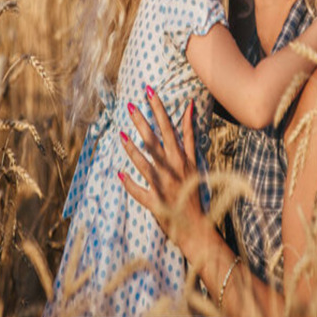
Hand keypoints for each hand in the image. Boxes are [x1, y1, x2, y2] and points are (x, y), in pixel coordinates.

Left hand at [118, 91, 206, 252]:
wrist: (197, 224)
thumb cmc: (193, 189)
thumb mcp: (194, 159)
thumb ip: (189, 134)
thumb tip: (189, 107)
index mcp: (181, 157)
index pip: (168, 127)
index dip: (158, 109)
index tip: (149, 91)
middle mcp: (172, 169)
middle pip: (155, 141)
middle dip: (143, 122)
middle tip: (129, 106)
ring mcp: (163, 185)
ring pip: (145, 164)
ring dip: (132, 150)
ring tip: (121, 135)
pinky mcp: (155, 202)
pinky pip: (140, 192)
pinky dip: (130, 184)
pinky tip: (119, 175)